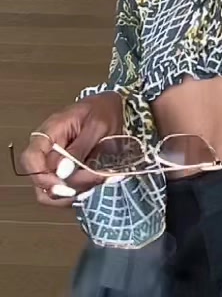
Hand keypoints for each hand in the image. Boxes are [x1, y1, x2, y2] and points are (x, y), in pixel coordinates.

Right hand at [18, 91, 123, 206]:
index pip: (31, 158)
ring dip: (71, 192)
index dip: (43, 177)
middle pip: (37, 179)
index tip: (64, 183)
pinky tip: (92, 180)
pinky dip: (76, 191)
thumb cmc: (103, 111)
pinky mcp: (62, 169)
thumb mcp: (97, 126)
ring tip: (94, 179)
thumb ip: (79, 148)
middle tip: (89, 180)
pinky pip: (61, 189)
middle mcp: (46, 147)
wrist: (112, 107)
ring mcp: (53, 159)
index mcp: (51, 130)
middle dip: (62, 188)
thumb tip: (61, 172)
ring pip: (48, 190)